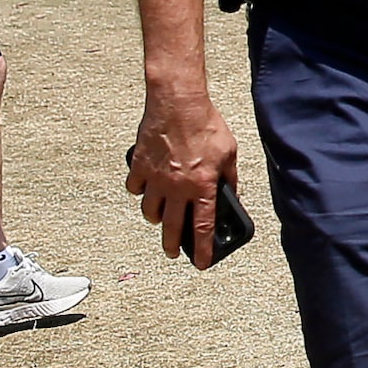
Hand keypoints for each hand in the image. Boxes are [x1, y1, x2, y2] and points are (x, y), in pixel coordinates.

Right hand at [128, 89, 240, 267]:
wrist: (178, 103)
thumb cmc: (206, 125)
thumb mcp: (229, 153)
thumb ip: (230, 178)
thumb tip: (231, 195)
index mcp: (202, 186)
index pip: (204, 227)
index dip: (204, 249)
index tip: (203, 264)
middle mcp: (177, 188)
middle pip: (173, 228)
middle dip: (173, 245)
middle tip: (174, 252)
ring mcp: (156, 178)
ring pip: (150, 212)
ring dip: (157, 219)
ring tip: (162, 218)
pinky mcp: (139, 166)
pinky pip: (135, 188)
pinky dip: (140, 192)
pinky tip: (146, 190)